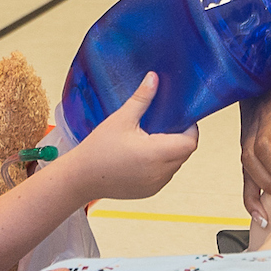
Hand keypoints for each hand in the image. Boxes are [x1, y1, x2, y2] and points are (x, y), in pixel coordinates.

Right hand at [59, 72, 199, 201]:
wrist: (81, 178)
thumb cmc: (98, 149)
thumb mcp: (121, 119)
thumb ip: (142, 98)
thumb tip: (154, 78)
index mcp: (156, 154)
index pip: (190, 142)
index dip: (190, 129)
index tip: (180, 118)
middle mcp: (160, 173)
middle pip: (185, 153)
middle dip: (179, 138)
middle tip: (164, 125)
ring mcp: (156, 185)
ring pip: (176, 165)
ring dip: (171, 152)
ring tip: (152, 140)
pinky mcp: (149, 191)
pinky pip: (165, 175)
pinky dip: (161, 165)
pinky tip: (144, 156)